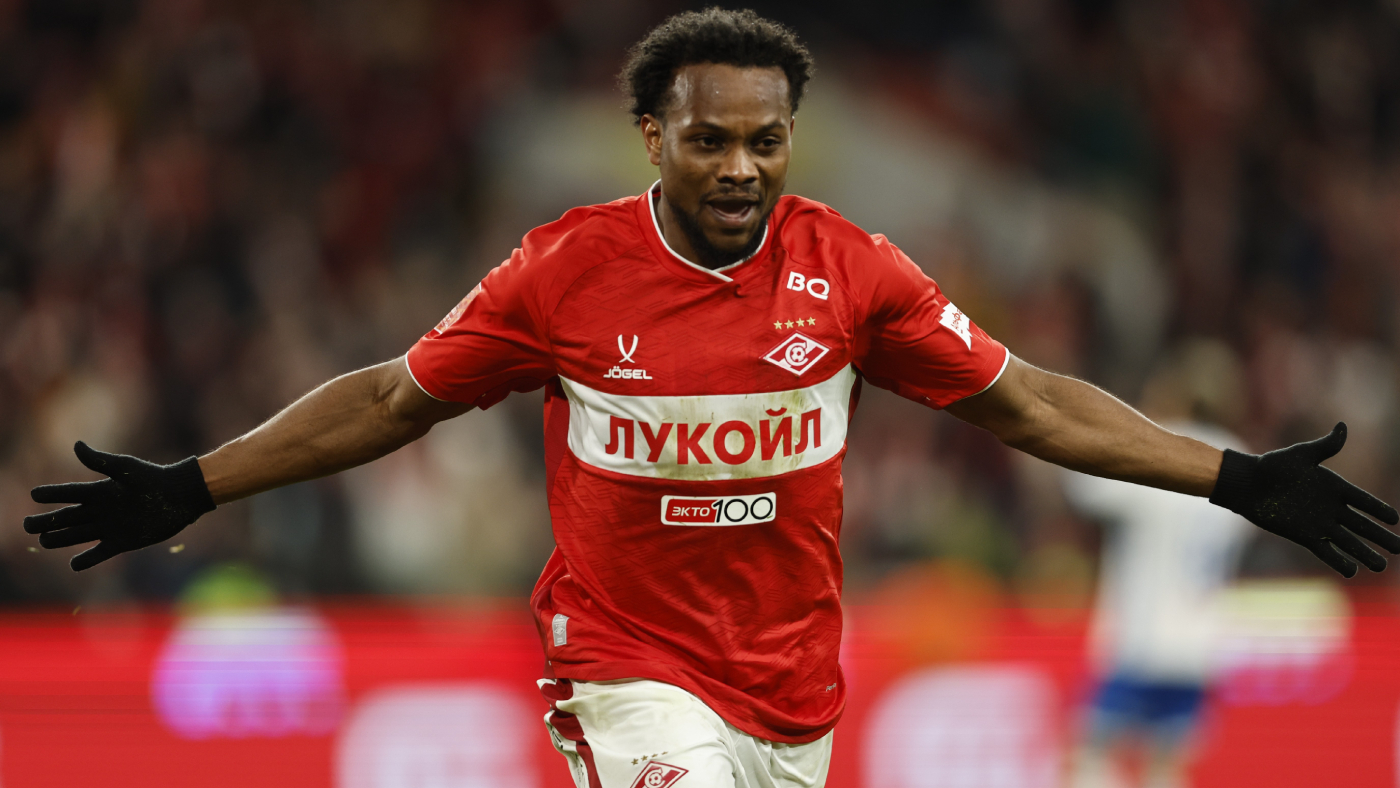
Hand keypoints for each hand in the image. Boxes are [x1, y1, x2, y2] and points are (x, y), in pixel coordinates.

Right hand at [24, 442, 216, 570]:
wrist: (180, 496)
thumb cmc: (153, 478)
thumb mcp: (125, 468)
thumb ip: (99, 460)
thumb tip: (76, 445)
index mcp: (99, 491)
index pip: (68, 493)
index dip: (51, 494)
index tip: (33, 494)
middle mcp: (100, 510)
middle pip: (66, 517)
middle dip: (46, 521)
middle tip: (27, 524)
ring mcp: (109, 527)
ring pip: (76, 535)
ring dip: (59, 539)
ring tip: (43, 541)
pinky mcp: (122, 542)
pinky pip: (98, 553)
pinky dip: (85, 560)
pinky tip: (74, 564)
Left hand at [1210, 423, 1399, 576]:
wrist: (1248, 485)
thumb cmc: (1273, 466)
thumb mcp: (1300, 455)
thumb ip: (1324, 447)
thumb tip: (1343, 427)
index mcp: (1334, 487)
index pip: (1363, 501)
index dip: (1379, 510)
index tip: (1395, 520)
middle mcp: (1331, 507)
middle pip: (1362, 525)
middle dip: (1381, 536)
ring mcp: (1319, 523)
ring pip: (1348, 541)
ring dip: (1364, 553)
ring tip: (1381, 566)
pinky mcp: (1304, 535)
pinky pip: (1325, 550)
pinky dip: (1338, 560)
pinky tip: (1352, 571)